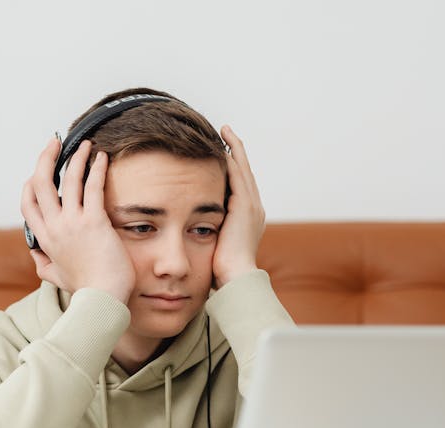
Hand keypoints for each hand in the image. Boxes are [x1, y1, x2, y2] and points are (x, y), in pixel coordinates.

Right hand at [20, 138, 134, 301]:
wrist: (101, 300)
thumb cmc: (84, 290)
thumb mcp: (54, 277)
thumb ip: (42, 263)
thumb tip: (35, 254)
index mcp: (44, 239)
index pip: (28, 203)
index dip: (31, 183)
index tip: (39, 170)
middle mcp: (54, 228)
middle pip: (41, 183)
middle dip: (45, 158)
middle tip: (54, 143)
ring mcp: (72, 223)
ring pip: (67, 179)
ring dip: (75, 157)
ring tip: (85, 144)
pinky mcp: (94, 222)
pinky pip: (92, 186)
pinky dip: (96, 168)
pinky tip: (102, 158)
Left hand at [213, 125, 265, 287]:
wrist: (236, 279)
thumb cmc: (221, 270)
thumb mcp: (214, 246)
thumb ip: (207, 233)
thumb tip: (191, 231)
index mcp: (247, 218)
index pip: (240, 185)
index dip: (232, 167)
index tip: (222, 153)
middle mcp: (254, 208)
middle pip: (244, 172)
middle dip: (235, 151)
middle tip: (226, 132)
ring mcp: (251, 206)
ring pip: (242, 169)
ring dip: (234, 148)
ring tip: (225, 131)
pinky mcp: (244, 206)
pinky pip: (238, 175)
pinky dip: (232, 158)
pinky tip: (222, 146)